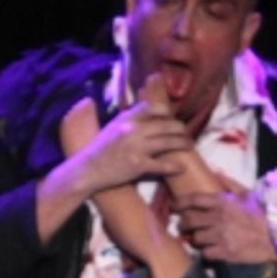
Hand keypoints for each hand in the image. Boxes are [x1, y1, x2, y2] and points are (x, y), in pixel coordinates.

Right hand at [69, 96, 189, 194]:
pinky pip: (162, 165)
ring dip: (182, 144)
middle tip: (185, 134)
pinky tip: (182, 168)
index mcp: (127, 118)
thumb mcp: (112, 126)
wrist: (87, 170)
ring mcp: (137, 148)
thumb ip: (129, 118)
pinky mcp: (138, 166)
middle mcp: (134, 130)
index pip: (154, 107)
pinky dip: (174, 166)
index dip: (167, 112)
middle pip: (167, 124)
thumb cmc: (99, 149)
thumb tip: (146, 111)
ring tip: (189, 146)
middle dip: (180, 129)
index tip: (172, 118)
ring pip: (168, 142)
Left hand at [178, 188, 276, 262]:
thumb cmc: (262, 215)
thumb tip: (217, 173)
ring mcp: (220, 236)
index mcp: (223, 202)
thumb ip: (231, 184)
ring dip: (195, 239)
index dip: (180, 203)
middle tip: (183, 226)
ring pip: (195, 238)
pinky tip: (211, 250)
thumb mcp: (249, 195)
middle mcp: (219, 218)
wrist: (276, 238)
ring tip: (200, 239)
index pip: (194, 200)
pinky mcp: (224, 252)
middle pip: (189, 221)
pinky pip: (205, 254)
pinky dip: (206, 253)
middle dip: (183, 224)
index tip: (174, 206)